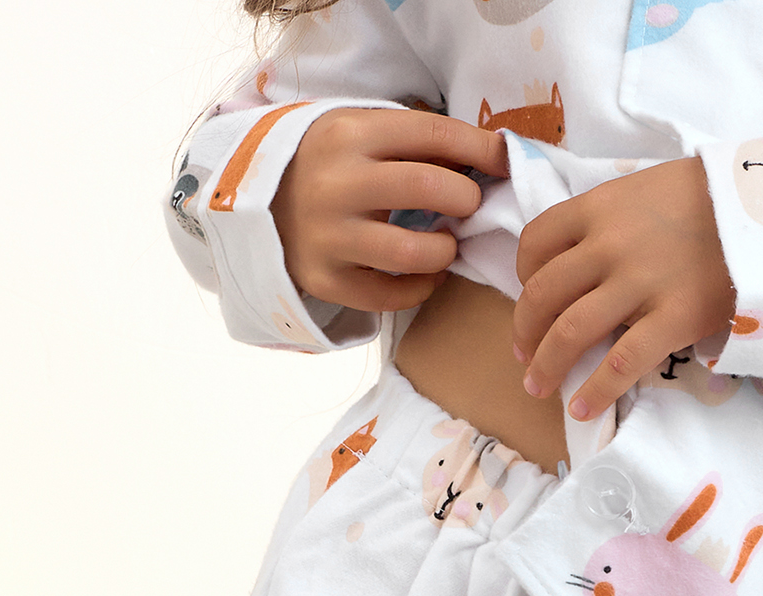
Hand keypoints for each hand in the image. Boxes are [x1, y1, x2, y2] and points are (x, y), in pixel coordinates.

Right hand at [271, 108, 506, 313]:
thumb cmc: (328, 165)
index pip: (433, 134)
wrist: (258, 205)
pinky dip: (421, 288)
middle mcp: (336, 184)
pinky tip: (426, 274)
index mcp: (349, 134)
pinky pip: (390, 295)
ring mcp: (328, 237)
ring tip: (446, 244)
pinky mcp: (326, 281)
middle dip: (466, 199)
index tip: (504, 161)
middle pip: (429, 188)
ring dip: (446, 250)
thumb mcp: (360, 133)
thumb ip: (414, 141)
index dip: (480, 149)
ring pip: (413, 252)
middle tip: (469, 206)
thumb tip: (489, 157)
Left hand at [512, 157, 733, 419]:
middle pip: (543, 295)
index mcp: (600, 207)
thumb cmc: (712, 197)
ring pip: (570, 332)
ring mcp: (639, 283)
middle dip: (524, 331)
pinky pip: (619, 363)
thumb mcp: (649, 189)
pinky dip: (594, 392)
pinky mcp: (672, 318)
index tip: (529, 297)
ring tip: (538, 387)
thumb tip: (585, 256)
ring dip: (546, 366)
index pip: (536, 243)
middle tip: (523, 356)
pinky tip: (582, 409)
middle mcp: (609, 245)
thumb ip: (612, 218)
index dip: (523, 276)